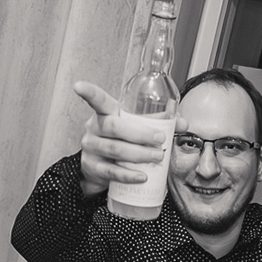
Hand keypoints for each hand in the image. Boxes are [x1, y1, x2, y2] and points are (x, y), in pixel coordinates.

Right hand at [73, 80, 167, 197]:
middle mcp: (94, 128)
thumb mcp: (135, 128)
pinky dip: (128, 174)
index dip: (89, 92)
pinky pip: (111, 172)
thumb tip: (183, 123)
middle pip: (114, 128)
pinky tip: (141, 176)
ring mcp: (91, 148)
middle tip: (159, 140)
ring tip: (156, 157)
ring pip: (114, 149)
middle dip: (140, 134)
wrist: (100, 169)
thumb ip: (158, 123)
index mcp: (106, 113)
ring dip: (138, 154)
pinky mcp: (93, 167)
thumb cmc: (121, 141)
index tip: (78, 86)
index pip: (97, 100)